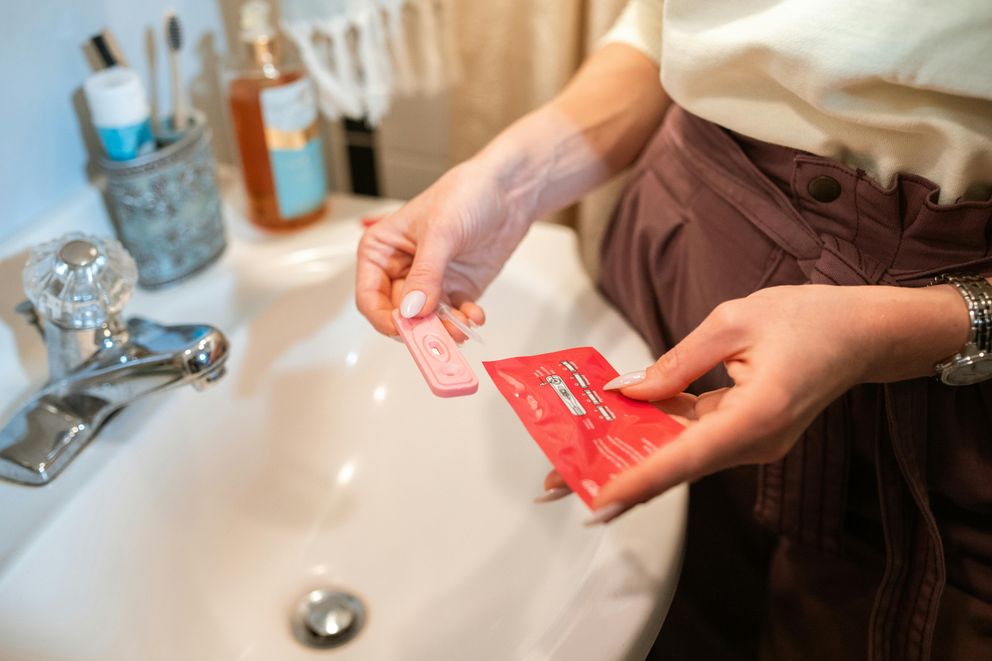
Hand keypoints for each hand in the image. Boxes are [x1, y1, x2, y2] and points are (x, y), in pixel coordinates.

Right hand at [356, 158, 530, 339]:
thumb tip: (412, 309)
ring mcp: (429, 282)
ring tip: (461, 327)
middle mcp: (401, 270)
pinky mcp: (456, 289)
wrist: (508, 191)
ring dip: (443, 330)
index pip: (369, 297)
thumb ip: (425, 274)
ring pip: (426, 321)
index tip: (404, 329)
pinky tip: (475, 315)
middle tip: (438, 336)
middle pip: (399, 315)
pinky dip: (463, 321)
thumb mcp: (440, 232)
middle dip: (419, 328)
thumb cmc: (465, 194)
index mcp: (382, 251)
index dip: (384, 318)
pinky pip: (453, 316)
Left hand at [576, 283, 968, 522]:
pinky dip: (654, 435)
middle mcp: (753, 442)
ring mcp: (751, 442)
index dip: (636, 481)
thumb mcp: (733, 321)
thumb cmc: (807, 318)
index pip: (684, 457)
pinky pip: (693, 438)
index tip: (595, 502)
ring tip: (572, 459)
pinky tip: (615, 430)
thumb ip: (677, 361)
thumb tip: (629, 392)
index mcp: (756, 415)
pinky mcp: (746, 433)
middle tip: (554, 482)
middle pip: (672, 465)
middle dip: (613, 476)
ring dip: (627, 457)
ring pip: (678, 454)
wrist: (863, 332)